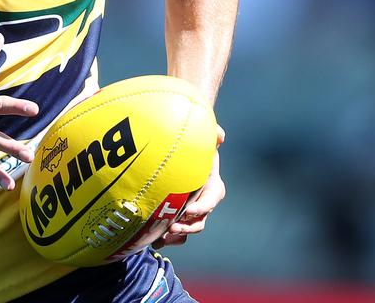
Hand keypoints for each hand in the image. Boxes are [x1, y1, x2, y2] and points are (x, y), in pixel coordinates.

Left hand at [157, 125, 225, 247]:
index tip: (189, 210)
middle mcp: (203, 202)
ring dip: (177, 236)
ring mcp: (190, 211)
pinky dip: (166, 238)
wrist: (180, 156)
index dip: (203, 206)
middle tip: (172, 227)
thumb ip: (212, 134)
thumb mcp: (203, 140)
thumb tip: (220, 135)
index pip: (213, 198)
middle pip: (199, 220)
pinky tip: (153, 239)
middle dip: (187, 226)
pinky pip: (175, 233)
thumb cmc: (194, 148)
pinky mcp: (177, 216)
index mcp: (212, 185)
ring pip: (187, 229)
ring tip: (162, 237)